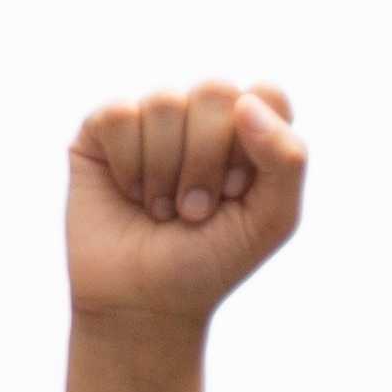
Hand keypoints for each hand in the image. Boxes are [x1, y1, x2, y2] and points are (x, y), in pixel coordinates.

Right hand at [68, 80, 306, 324]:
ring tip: (164, 210)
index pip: (266, 93)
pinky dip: (130, 166)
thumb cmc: (211, 262)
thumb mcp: (271, 220)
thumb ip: (287, 160)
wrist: (143, 303)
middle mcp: (200, 116)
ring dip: (166, 171)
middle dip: (208, 159)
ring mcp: (152, 118)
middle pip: (216, 89)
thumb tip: (245, 102)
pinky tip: (130, 194)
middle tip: (198, 210)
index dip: (256, 143)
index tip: (239, 193)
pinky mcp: (104, 128)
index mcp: (248, 131)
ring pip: (165, 101)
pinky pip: (120, 116)